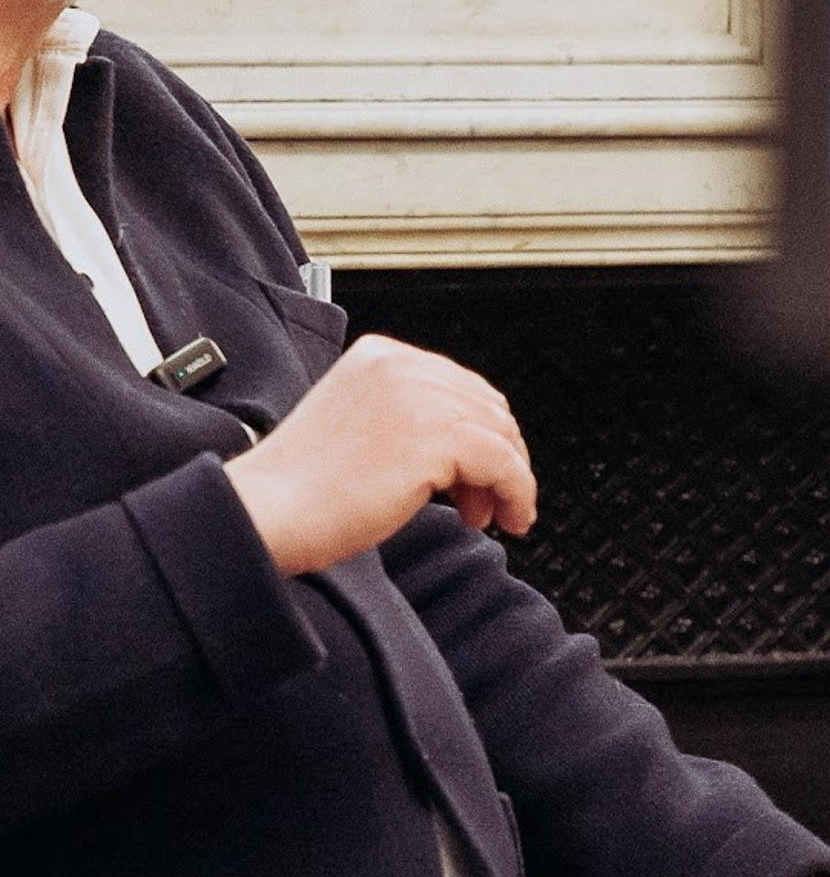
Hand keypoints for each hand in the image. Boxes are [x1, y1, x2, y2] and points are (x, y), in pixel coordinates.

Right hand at [224, 333, 535, 573]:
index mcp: (381, 357)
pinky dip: (517, 494)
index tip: (482, 472)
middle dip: (497, 457)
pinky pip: (505, 464)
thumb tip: (468, 446)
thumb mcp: (359, 426)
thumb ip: (407, 417)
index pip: (461, 386)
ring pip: (501, 436)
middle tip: (488, 501)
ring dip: (509, 481)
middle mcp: (402, 366)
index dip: (481, 433)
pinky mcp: (434, 437)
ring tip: (494, 517)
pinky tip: (506, 519)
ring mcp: (419, 397)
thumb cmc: (300, 487)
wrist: (264, 512)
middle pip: (487, 408)